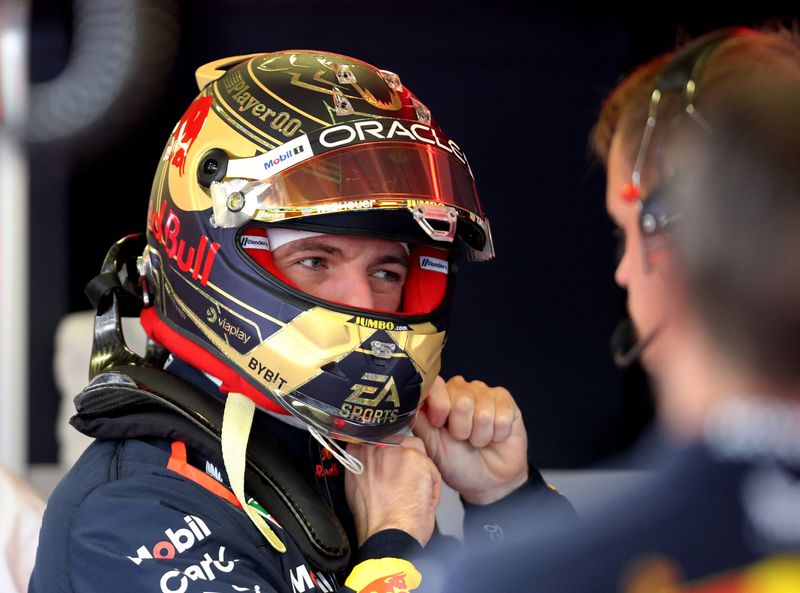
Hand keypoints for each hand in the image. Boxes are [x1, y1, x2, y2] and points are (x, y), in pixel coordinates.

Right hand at [345, 436, 440, 546]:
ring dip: (420, 472)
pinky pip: (431, 467)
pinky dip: (432, 485)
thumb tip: (377, 463)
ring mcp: (393, 450)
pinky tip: (421, 501)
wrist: (384, 536)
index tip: (394, 471)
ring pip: (418, 451)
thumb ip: (366, 467)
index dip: (392, 458)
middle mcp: (373, 446)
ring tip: (412, 496)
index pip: (381, 440)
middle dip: (407, 463)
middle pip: (400, 442)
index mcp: (356, 452)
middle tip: (404, 487)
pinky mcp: (414, 458)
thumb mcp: (358, 487)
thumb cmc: (373, 521)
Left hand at [413, 375, 528, 504]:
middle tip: (463, 439)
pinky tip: (495, 437)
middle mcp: (461, 390)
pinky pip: (503, 415)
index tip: (439, 424)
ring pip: (484, 410)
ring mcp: (485, 393)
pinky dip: (498, 434)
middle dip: (462, 428)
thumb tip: (410, 401)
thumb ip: (421, 421)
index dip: (440, 406)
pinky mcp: (506, 402)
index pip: (437, 384)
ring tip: (478, 441)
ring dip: (480, 435)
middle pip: (462, 399)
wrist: (487, 481)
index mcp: (440, 397)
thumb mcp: (432, 446)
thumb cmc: (457, 463)